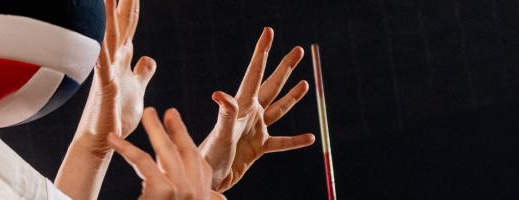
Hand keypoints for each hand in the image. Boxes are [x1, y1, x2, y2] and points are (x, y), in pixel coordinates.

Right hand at [82, 0, 154, 145]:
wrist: (100, 139)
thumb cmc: (116, 115)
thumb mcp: (137, 89)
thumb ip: (142, 72)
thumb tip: (147, 58)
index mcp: (122, 59)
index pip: (128, 25)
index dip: (130, 6)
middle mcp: (113, 61)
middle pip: (121, 25)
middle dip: (123, 3)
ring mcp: (107, 73)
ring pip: (110, 39)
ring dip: (108, 18)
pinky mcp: (105, 88)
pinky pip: (102, 67)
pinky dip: (101, 52)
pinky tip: (101, 39)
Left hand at [110, 108, 225, 199]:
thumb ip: (199, 199)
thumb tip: (217, 198)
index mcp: (201, 197)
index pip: (198, 165)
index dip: (188, 142)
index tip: (178, 124)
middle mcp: (196, 194)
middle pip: (187, 153)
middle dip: (176, 130)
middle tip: (164, 112)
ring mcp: (183, 192)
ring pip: (166, 152)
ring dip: (155, 129)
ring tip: (145, 113)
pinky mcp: (165, 191)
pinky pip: (143, 161)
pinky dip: (126, 148)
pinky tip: (113, 139)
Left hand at [198, 27, 316, 191]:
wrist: (208, 178)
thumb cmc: (209, 155)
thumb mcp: (220, 133)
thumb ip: (225, 113)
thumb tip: (219, 93)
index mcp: (241, 106)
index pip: (254, 74)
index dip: (262, 52)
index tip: (268, 32)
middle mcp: (249, 114)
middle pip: (272, 85)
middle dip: (285, 67)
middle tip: (299, 50)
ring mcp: (255, 130)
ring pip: (279, 108)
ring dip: (292, 96)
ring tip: (305, 82)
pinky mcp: (258, 148)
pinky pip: (281, 142)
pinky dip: (295, 140)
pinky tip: (310, 137)